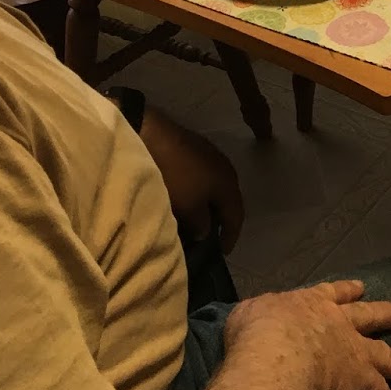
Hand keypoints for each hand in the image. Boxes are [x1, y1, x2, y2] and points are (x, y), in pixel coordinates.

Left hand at [139, 104, 243, 253]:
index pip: (236, 215)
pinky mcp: (192, 148)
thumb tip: (206, 230)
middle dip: (220, 219)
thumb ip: (202, 224)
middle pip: (227, 200)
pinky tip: (185, 198)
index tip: (222, 253)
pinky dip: (197, 192)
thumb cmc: (176, 178)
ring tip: (195, 219)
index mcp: (229, 183)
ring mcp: (209, 155)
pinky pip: (202, 178)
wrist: (153, 136)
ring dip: (207, 205)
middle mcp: (225, 168)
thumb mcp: (189, 209)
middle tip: (209, 237)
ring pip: (214, 188)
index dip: (231, 236)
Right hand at [226, 279, 390, 389]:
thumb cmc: (256, 334)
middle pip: (370, 315)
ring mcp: (354, 349)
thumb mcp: (250, 312)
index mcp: (312, 303)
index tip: (360, 289)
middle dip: (386, 314)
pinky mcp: (360, 379)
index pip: (334, 293)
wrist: (275, 359)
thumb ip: (261, 314)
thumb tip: (260, 319)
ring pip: (386, 354)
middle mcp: (338, 322)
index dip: (348, 291)